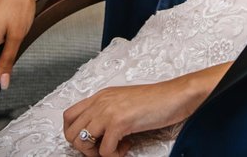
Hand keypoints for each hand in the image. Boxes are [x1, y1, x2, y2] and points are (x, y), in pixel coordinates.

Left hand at [62, 69, 219, 156]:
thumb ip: (109, 112)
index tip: (92, 142)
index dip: (75, 134)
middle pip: (70, 131)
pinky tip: (128, 147)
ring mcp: (109, 111)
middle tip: (103, 148)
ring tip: (115, 149)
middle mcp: (101, 101)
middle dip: (84, 147)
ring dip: (96, 152)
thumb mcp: (125, 102)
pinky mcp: (120, 122)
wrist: (177, 94)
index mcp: (101, 96)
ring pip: (81, 141)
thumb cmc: (158, 99)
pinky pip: (104, 151)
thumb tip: (99, 133)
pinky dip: (114, 156)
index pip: (69, 116)